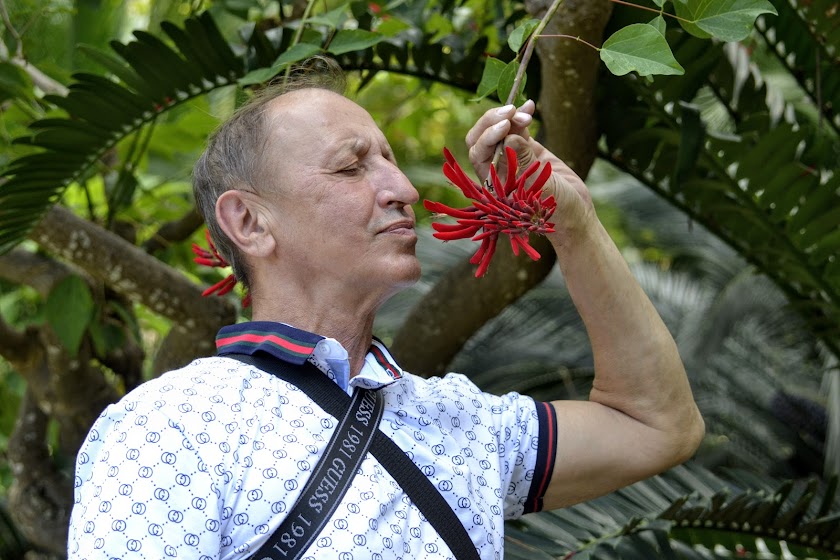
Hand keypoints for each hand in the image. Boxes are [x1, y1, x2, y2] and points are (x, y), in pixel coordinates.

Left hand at [465, 101, 594, 239]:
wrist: (575, 213)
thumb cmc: (555, 210)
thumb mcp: (539, 187)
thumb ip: (523, 162)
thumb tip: (510, 136)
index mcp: (491, 183)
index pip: (479, 153)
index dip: (488, 136)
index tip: (505, 125)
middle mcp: (496, 169)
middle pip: (482, 138)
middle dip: (493, 121)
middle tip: (511, 111)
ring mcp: (511, 157)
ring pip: (499, 129)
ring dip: (510, 116)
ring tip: (527, 112)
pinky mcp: (526, 150)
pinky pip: (518, 129)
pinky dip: (521, 115)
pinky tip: (530, 105)